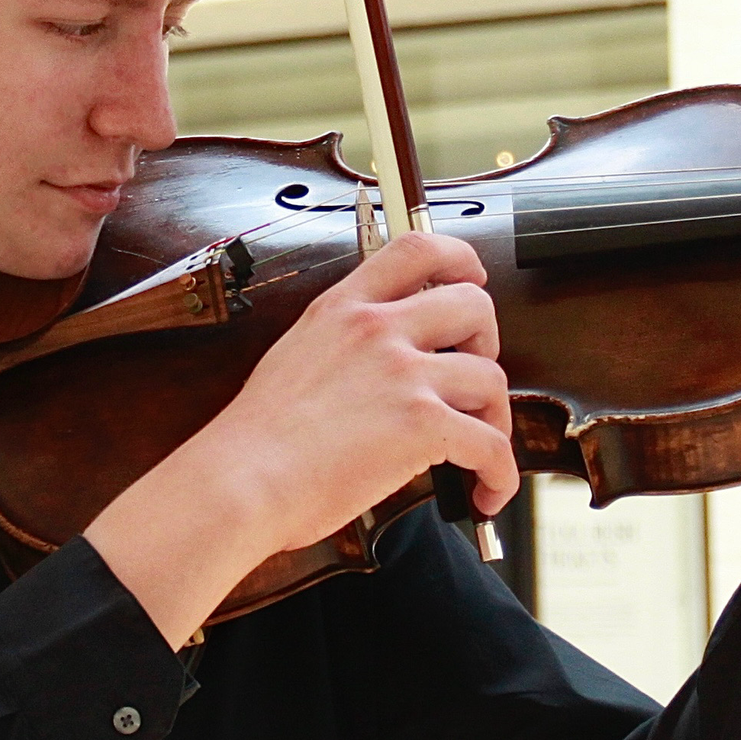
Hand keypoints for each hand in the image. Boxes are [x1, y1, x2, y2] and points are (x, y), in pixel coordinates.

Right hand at [84, 230, 515, 644]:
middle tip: (473, 377)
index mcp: (343, 308)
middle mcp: (377, 330)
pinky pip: (490, 443)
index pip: (417, 249)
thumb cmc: (255, 440)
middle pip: (474, 305)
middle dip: (488, 341)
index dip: (460, 258)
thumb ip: (343, 344)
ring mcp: (402, 374)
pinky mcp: (422, 424)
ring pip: (490, 377)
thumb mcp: (295, 355)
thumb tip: (380, 365)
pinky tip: (486, 490)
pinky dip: (499, 473)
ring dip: (495, 416)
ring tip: (478, 447)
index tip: (472, 278)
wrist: (240, 481)